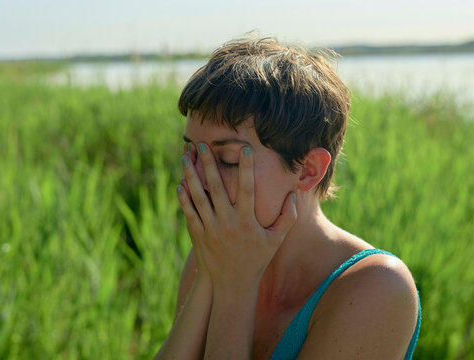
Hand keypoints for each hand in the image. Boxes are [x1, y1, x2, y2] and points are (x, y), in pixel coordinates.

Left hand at [176, 142, 296, 289]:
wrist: (231, 284)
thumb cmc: (257, 260)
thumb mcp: (276, 240)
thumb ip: (288, 218)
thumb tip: (293, 195)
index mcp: (246, 221)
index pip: (246, 189)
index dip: (246, 169)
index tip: (244, 150)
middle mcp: (227, 223)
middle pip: (216, 188)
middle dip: (208, 164)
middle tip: (202, 145)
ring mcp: (210, 229)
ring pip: (198, 197)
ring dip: (191, 175)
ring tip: (185, 157)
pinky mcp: (198, 235)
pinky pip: (189, 212)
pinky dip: (184, 198)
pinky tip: (180, 183)